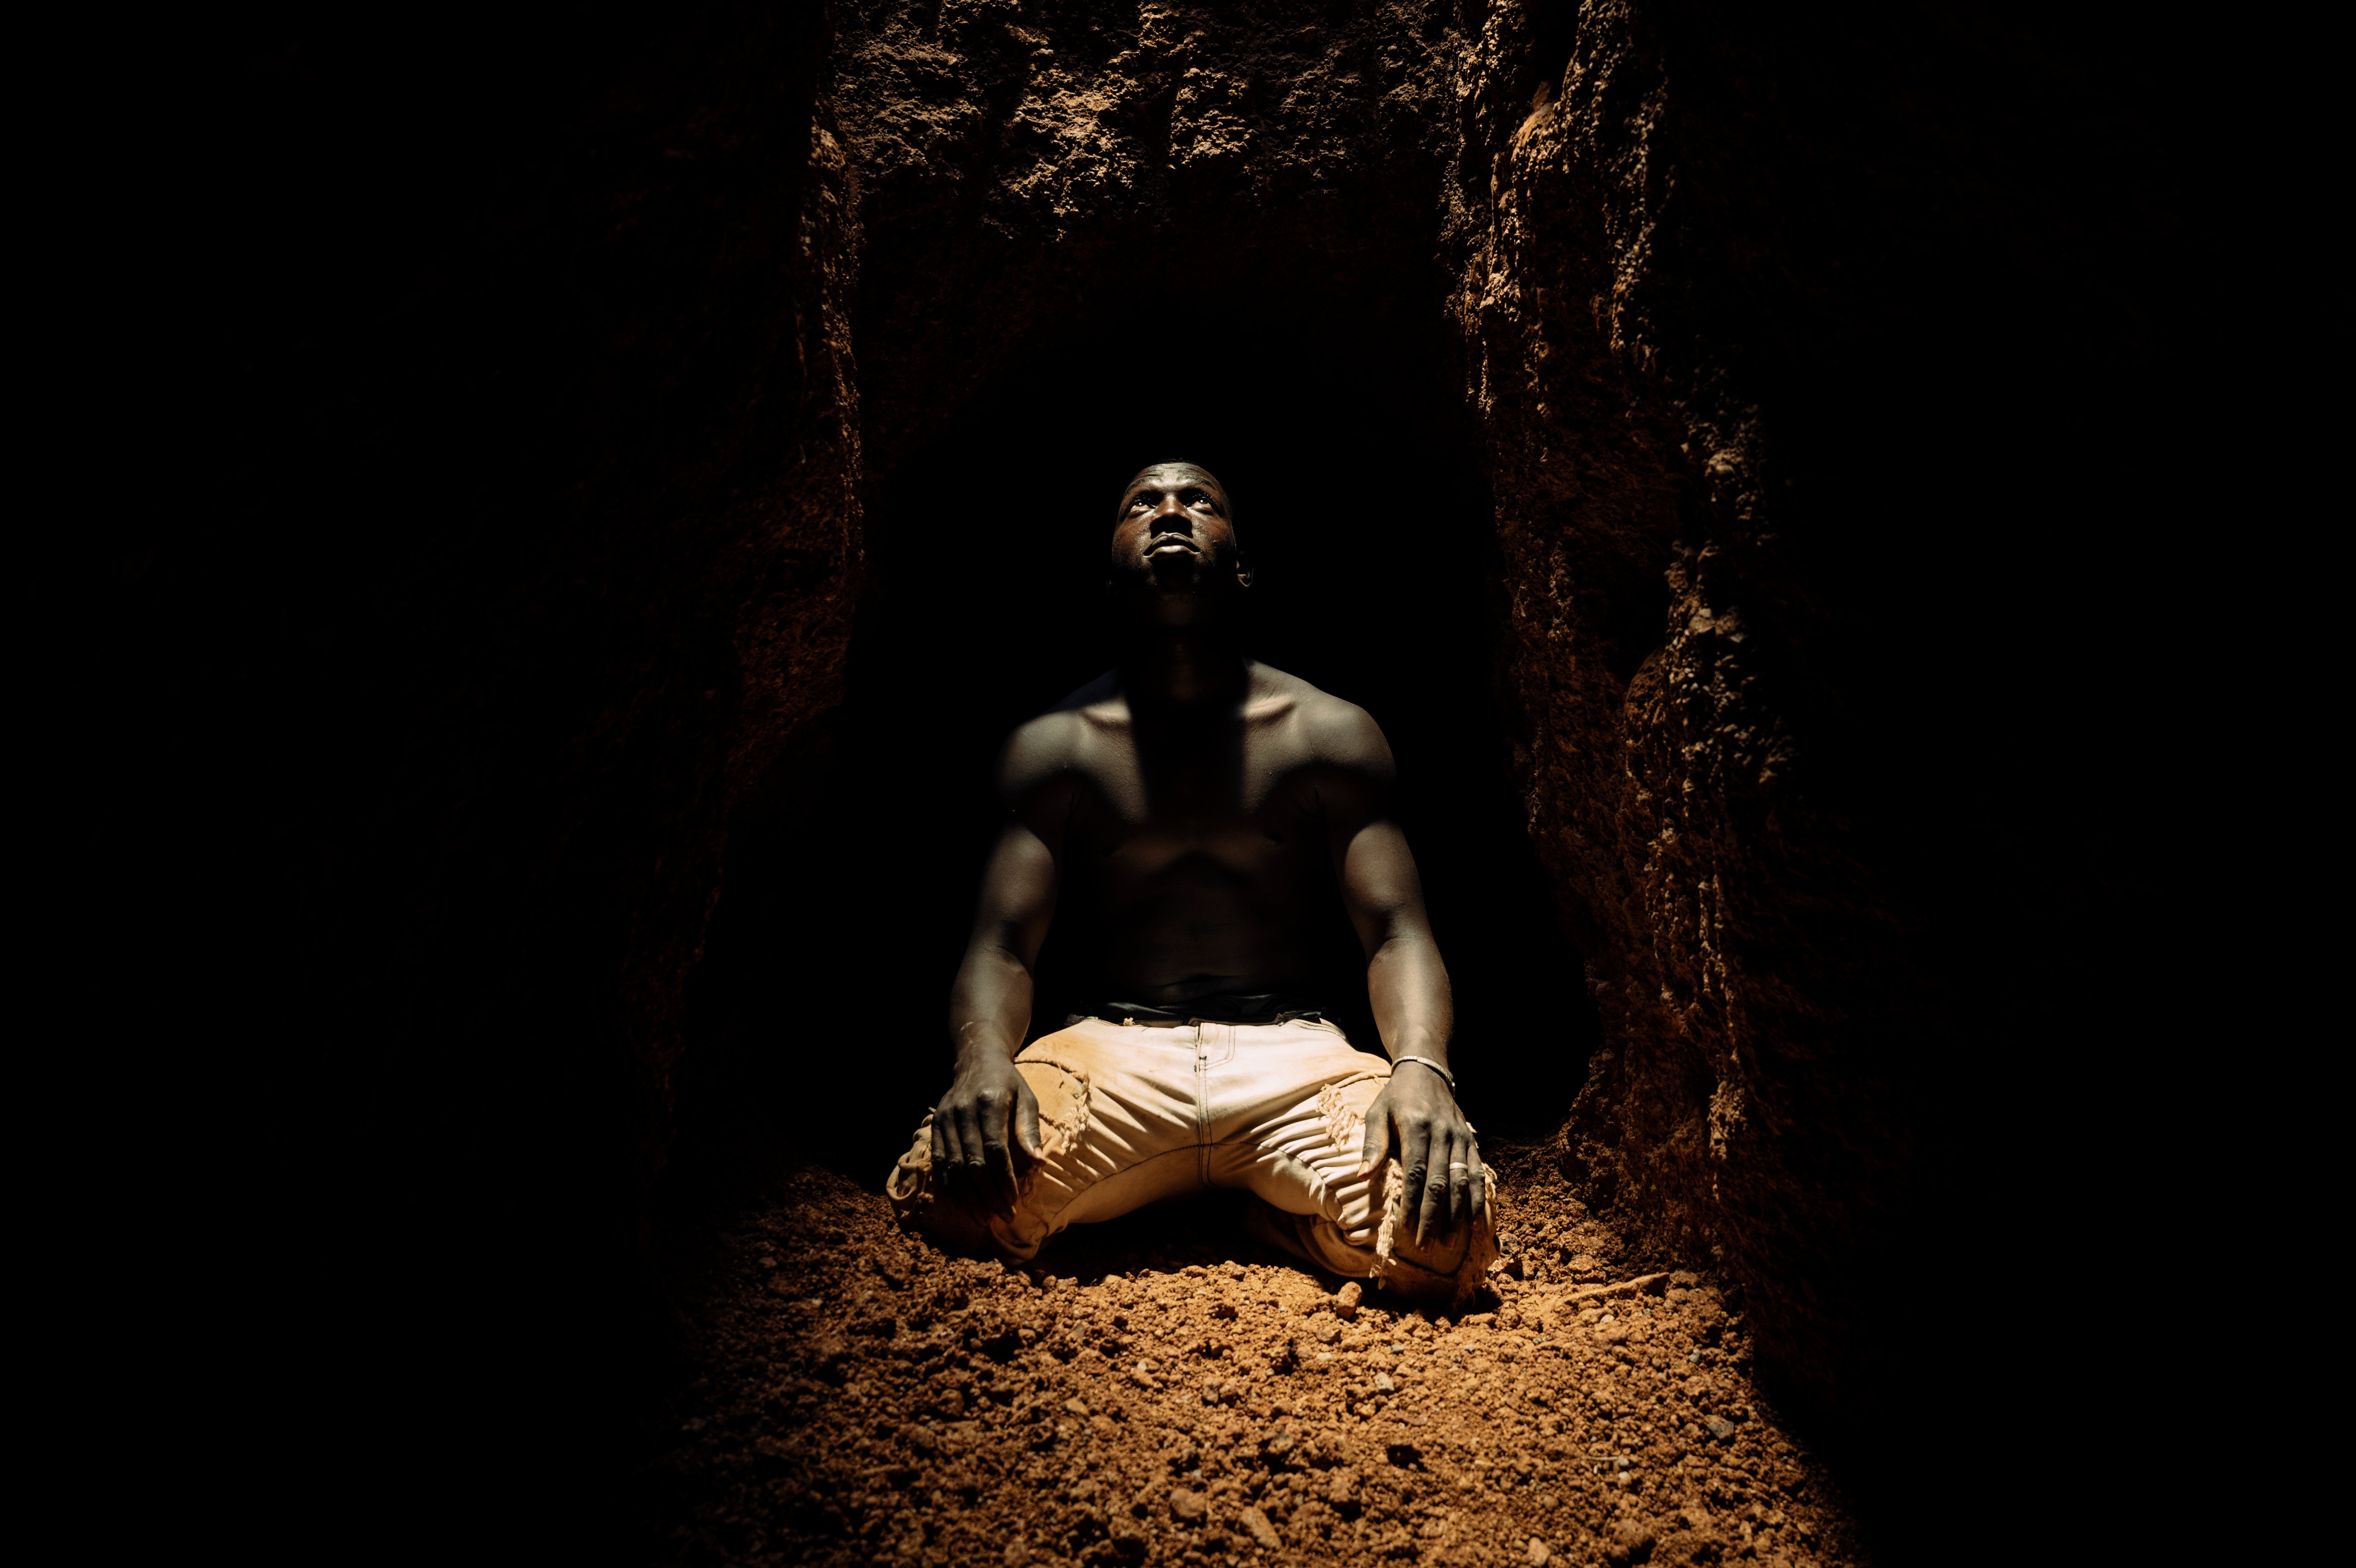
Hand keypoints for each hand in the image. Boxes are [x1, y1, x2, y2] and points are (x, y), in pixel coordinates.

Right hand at [931, 1051, 1042, 1217]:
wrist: (976, 1060)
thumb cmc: (1008, 1084)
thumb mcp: (1027, 1098)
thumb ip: (1030, 1130)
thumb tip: (1039, 1163)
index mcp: (990, 1102)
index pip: (995, 1148)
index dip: (1004, 1178)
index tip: (1014, 1201)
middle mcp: (963, 1110)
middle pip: (973, 1161)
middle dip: (988, 1194)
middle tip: (1003, 1216)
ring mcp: (945, 1118)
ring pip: (953, 1166)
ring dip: (968, 1196)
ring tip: (983, 1219)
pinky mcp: (934, 1125)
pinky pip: (939, 1162)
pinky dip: (949, 1185)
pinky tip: (962, 1203)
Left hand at [1358, 1062, 1483, 1243]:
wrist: (1427, 1072)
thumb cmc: (1396, 1097)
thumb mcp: (1377, 1113)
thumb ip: (1372, 1144)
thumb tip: (1362, 1176)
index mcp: (1417, 1127)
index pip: (1416, 1171)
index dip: (1412, 1201)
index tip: (1406, 1227)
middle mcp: (1443, 1134)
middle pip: (1439, 1183)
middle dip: (1433, 1217)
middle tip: (1425, 1247)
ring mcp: (1461, 1139)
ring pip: (1461, 1183)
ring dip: (1456, 1216)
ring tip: (1448, 1244)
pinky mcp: (1471, 1142)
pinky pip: (1478, 1175)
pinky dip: (1478, 1201)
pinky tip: (1477, 1224)